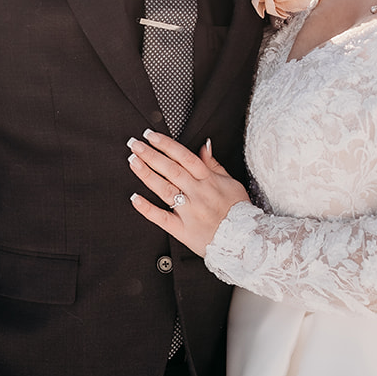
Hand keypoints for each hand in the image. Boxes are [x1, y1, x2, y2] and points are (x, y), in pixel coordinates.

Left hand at [128, 131, 249, 256]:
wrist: (244, 240)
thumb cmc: (238, 210)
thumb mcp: (231, 182)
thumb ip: (214, 164)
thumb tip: (204, 145)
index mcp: (209, 181)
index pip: (185, 157)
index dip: (167, 145)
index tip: (151, 135)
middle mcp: (197, 193)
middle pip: (171, 170)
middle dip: (151, 155)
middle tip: (135, 144)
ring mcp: (189, 212)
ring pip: (164, 189)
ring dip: (147, 174)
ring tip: (132, 161)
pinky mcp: (182, 230)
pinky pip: (162, 218)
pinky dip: (147, 208)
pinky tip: (134, 198)